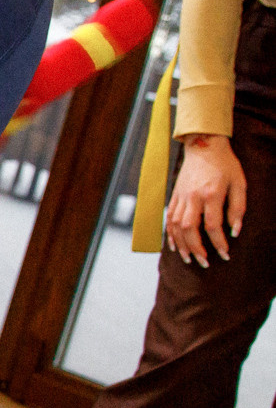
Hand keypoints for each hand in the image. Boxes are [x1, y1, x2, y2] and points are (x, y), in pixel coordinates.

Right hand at [165, 133, 247, 265]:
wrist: (204, 145)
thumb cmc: (226, 164)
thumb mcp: (239, 183)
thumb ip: (238, 208)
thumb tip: (235, 231)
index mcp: (211, 194)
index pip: (212, 225)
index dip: (219, 242)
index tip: (225, 254)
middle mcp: (192, 197)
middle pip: (189, 229)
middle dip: (196, 249)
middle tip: (204, 263)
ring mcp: (181, 197)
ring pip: (175, 226)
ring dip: (181, 245)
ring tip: (188, 259)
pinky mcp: (174, 196)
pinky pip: (169, 218)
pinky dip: (170, 234)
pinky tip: (174, 246)